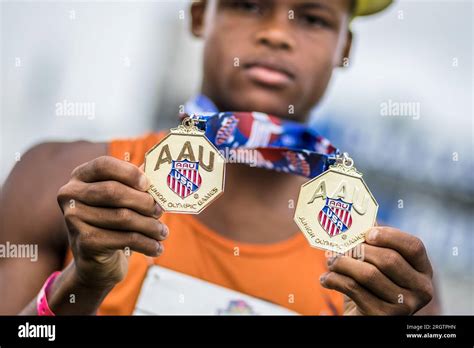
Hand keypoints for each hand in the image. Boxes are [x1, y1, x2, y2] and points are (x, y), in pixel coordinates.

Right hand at [57, 156, 167, 289]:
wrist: (95, 260)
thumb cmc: (113, 221)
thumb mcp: (120, 199)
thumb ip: (135, 185)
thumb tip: (161, 176)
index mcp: (80, 176)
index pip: (103, 165)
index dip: (128, 172)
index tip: (148, 184)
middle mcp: (71, 195)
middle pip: (113, 192)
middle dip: (143, 202)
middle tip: (160, 211)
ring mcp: (74, 219)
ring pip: (122, 217)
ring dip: (150, 226)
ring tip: (163, 232)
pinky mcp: (85, 243)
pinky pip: (124, 239)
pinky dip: (146, 243)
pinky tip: (157, 248)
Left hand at [320, 226, 433, 314]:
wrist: (364, 317)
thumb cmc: (370, 285)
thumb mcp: (377, 264)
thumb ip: (374, 242)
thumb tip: (360, 217)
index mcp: (422, 271)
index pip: (414, 246)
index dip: (390, 236)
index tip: (367, 233)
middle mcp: (420, 289)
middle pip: (388, 259)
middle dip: (359, 250)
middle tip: (339, 247)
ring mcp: (404, 306)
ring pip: (368, 274)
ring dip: (342, 263)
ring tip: (330, 261)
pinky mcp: (383, 316)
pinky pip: (354, 289)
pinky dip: (335, 279)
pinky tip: (326, 278)